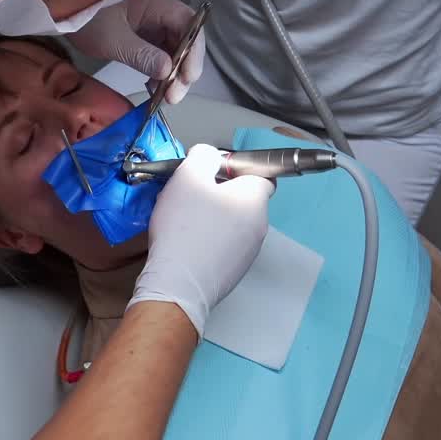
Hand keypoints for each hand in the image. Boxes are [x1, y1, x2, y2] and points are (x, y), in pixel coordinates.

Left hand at [69, 0, 205, 101]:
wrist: (61, 10)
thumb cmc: (87, 17)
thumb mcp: (113, 39)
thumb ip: (141, 55)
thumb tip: (167, 72)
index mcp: (158, 3)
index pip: (190, 26)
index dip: (193, 52)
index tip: (186, 78)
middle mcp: (161, 11)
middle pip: (186, 39)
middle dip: (183, 69)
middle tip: (173, 96)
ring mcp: (153, 22)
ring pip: (175, 49)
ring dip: (173, 73)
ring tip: (163, 95)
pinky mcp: (143, 33)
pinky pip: (160, 52)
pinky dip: (160, 70)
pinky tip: (153, 86)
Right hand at [127, 144, 271, 336]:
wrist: (179, 284)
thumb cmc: (185, 228)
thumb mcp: (187, 176)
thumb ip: (203, 156)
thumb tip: (210, 155)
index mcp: (255, 199)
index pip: (262, 174)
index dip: (237, 168)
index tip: (213, 172)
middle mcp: (259, 226)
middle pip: (244, 199)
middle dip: (220, 193)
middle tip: (192, 195)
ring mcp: (248, 252)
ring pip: (233, 223)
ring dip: (214, 217)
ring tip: (184, 221)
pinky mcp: (234, 271)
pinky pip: (224, 245)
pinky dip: (209, 240)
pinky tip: (187, 243)